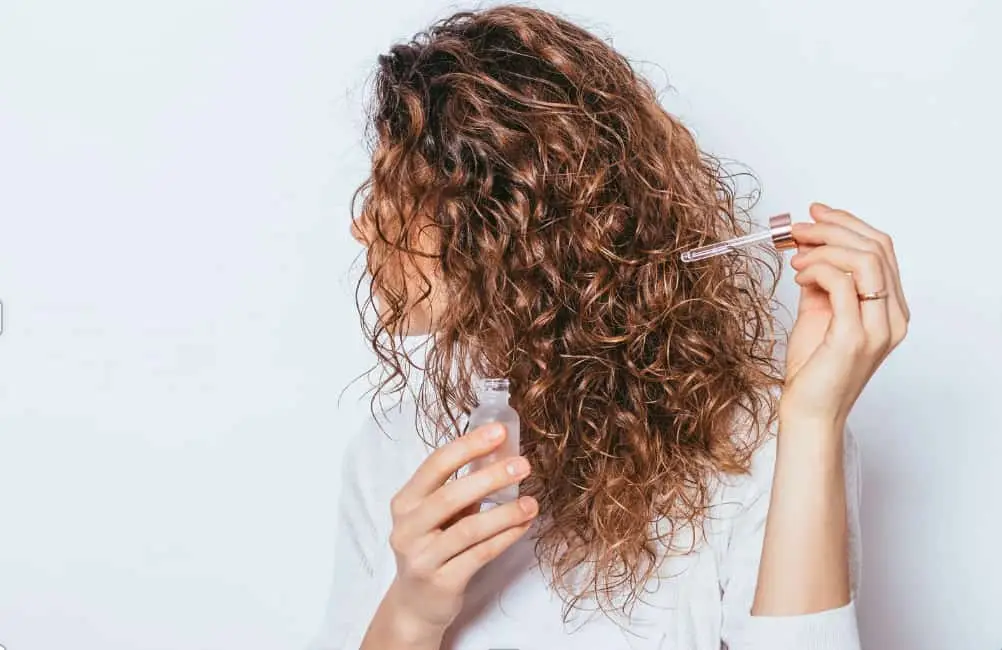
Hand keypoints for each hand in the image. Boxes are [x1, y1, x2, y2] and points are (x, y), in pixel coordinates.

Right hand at [378, 423, 536, 643]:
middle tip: (522, 465)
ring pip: (468, 529)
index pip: (435, 466)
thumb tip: (501, 453)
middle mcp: (407, 528)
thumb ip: (460, 488)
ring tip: (531, 503)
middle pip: (450, 496)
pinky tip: (523, 525)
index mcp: (405, 502)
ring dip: (504, 513)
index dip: (468, 446)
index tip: (499, 432)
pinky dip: (505, 537)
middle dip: (490, 477)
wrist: (416, 605)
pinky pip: (479, 555)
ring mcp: (422, 557)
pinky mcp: (441, 582)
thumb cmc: (432, 547)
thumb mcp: (437, 516)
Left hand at [780, 203, 909, 426]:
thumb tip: (810, 248)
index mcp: (890, 309)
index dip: (847, 224)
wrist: (809, 411)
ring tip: (796, 253)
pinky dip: (818, 268)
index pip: (881, 249)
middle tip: (799, 227)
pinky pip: (843, 283)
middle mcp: (893, 317)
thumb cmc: (813, 368)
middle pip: (876, 248)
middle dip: (833, 228)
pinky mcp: (855, 337)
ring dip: (825, 246)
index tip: (815, 213)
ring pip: (865, 260)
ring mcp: (878, 328)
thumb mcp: (819, 313)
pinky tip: (799, 274)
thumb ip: (822, 281)